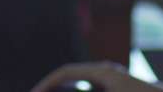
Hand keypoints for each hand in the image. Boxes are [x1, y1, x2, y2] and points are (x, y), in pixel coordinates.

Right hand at [31, 62, 162, 91]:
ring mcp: (112, 80)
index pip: (65, 72)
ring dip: (67, 91)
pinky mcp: (116, 88)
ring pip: (81, 85)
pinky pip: (91, 90)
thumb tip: (61, 80)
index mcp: (102, 72)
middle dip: (53, 88)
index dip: (47, 83)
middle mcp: (106, 72)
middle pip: (70, 78)